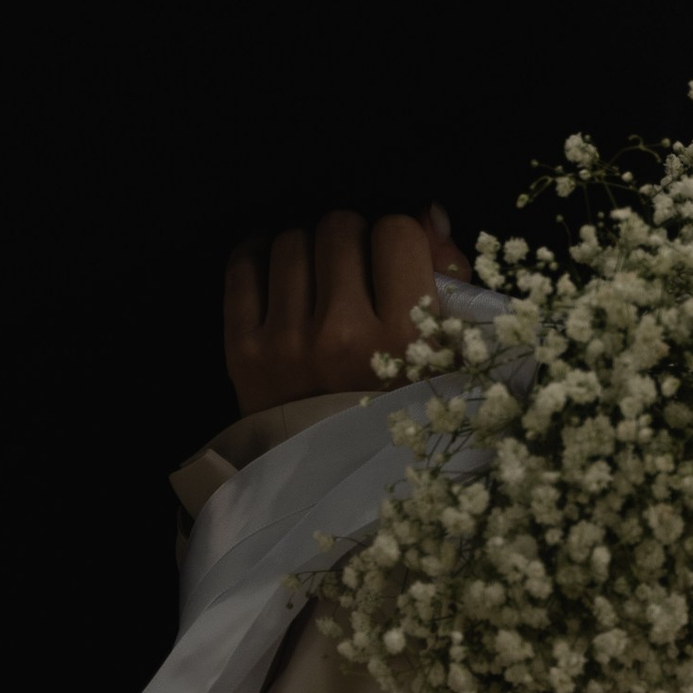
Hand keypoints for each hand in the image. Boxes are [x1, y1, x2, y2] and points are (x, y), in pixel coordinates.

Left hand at [224, 211, 467, 412]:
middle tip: (356, 269)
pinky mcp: (244, 352)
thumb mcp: (450, 353)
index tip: (397, 262)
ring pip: (290, 241)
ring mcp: (287, 343)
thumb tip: (429, 211)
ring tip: (319, 276)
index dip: (399, 240)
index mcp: (405, 336)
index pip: (396, 232)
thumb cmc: (407, 409)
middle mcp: (343, 334)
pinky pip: (242, 267)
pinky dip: (259, 254)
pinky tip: (275, 263)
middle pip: (340, 228)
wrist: (338, 480)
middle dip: (352, 239)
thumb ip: (447, 275)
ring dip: (308, 248)